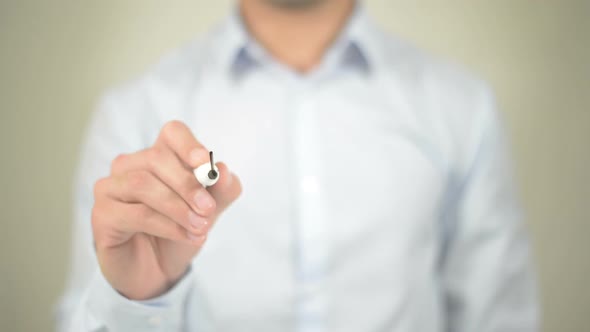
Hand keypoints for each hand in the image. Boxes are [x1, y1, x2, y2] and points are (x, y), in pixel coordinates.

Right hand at [91, 120, 241, 299]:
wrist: (159, 271)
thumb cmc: (180, 231)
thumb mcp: (209, 212)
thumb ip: (222, 191)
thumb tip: (223, 170)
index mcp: (159, 157)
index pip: (172, 133)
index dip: (188, 144)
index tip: (205, 164)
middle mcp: (130, 166)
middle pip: (157, 157)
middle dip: (188, 184)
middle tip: (209, 209)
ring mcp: (111, 187)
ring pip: (143, 184)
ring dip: (178, 207)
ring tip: (200, 227)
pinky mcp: (102, 214)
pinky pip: (136, 213)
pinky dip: (167, 226)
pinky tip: (186, 236)